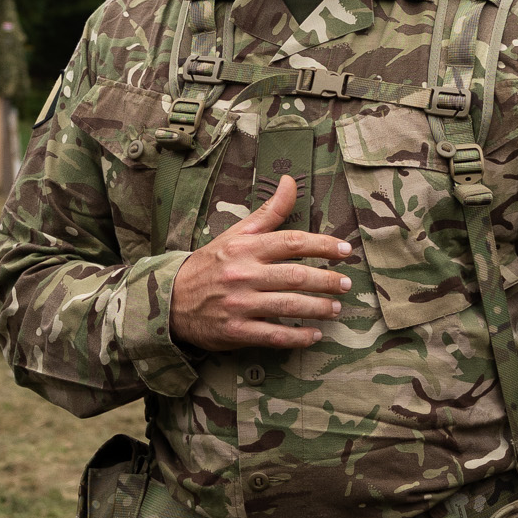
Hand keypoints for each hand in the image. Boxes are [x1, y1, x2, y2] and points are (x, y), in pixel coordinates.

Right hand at [169, 175, 353, 351]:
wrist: (170, 299)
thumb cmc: (211, 264)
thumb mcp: (236, 235)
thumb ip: (269, 212)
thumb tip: (289, 181)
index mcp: (245, 248)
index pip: (292, 242)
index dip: (323, 245)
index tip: (345, 250)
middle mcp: (243, 274)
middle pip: (296, 275)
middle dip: (327, 280)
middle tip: (347, 284)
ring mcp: (239, 304)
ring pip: (289, 305)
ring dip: (318, 307)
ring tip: (335, 308)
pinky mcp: (236, 331)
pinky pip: (274, 335)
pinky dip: (298, 336)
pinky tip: (315, 334)